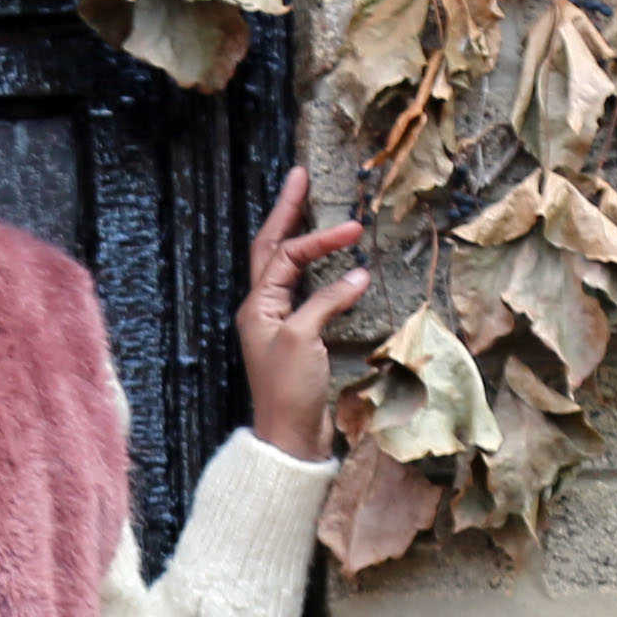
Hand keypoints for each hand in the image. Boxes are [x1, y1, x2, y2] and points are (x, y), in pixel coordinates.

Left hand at [235, 167, 372, 460]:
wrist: (289, 439)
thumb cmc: (289, 390)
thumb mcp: (304, 340)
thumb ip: (326, 302)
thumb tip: (358, 275)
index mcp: (258, 306)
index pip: (287, 256)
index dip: (319, 240)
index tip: (353, 230)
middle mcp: (263, 309)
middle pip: (273, 249)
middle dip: (287, 213)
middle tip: (300, 177)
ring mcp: (279, 323)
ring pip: (287, 269)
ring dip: (301, 239)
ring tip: (312, 208)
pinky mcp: (298, 339)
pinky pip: (305, 293)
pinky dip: (320, 273)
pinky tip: (336, 265)